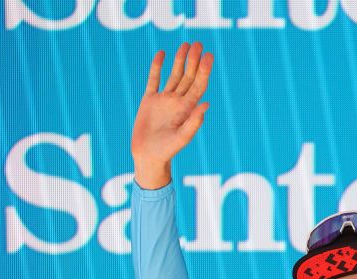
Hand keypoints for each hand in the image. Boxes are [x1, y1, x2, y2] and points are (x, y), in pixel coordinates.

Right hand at [131, 42, 213, 188]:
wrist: (148, 156)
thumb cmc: (167, 151)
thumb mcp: (182, 138)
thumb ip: (193, 122)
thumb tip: (206, 104)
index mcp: (187, 109)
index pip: (199, 85)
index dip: (204, 71)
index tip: (208, 56)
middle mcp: (177, 102)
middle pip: (188, 77)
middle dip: (193, 61)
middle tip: (198, 44)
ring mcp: (164, 100)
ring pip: (174, 75)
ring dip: (180, 61)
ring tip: (185, 45)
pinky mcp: (149, 100)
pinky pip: (154, 80)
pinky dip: (157, 67)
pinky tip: (162, 54)